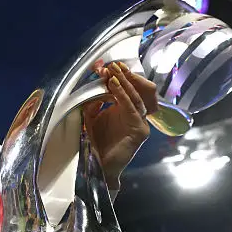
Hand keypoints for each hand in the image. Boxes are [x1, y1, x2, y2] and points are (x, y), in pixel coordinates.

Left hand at [83, 61, 158, 186]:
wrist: (99, 166)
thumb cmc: (97, 143)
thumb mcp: (91, 118)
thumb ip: (94, 104)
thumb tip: (96, 88)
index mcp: (125, 111)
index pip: (127, 89)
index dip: (119, 77)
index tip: (107, 66)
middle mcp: (135, 115)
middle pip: (136, 91)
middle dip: (125, 76)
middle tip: (113, 65)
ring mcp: (140, 123)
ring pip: (136, 97)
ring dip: (125, 83)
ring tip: (113, 72)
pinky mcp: (140, 131)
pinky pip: (132, 109)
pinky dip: (123, 96)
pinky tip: (114, 86)